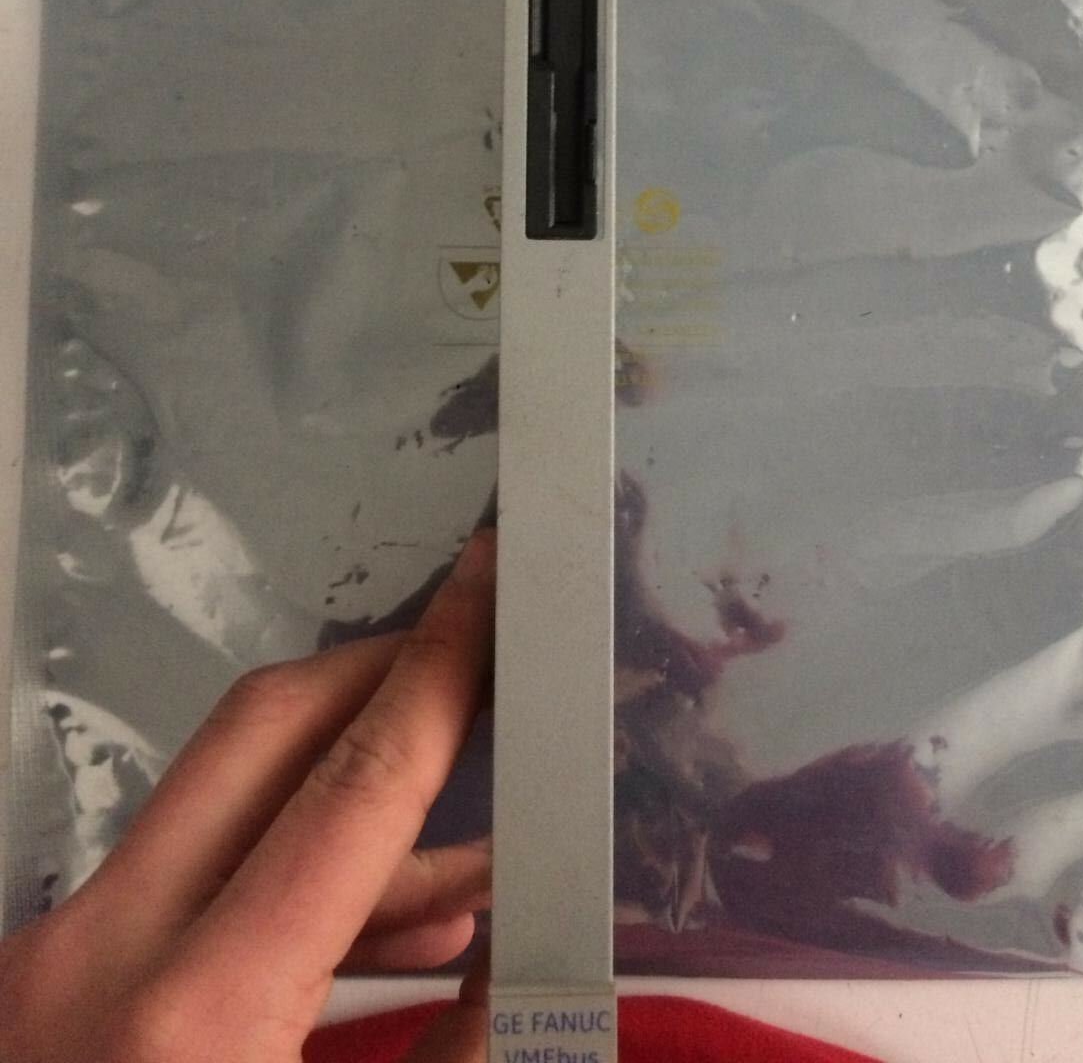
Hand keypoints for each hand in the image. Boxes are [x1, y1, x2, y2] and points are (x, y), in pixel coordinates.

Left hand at [0, 528, 496, 1062]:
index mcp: (196, 1015)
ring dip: (344, 797)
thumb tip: (521, 967)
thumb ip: (453, 1060)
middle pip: (264, 726)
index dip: (445, 664)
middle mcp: (101, 956)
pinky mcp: (37, 980)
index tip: (488, 582)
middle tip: (473, 657)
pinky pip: (178, 885)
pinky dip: (282, 885)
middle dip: (382, 670)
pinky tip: (379, 923)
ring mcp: (51, 959)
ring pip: (220, 802)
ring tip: (461, 839)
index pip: (357, 780)